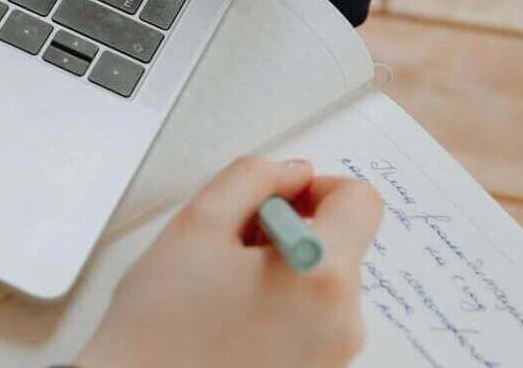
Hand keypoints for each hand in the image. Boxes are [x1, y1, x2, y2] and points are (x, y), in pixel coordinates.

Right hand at [76, 156, 382, 367]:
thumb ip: (252, 177)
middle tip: (225, 247)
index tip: (273, 198)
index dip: (314, 185)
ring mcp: (334, 357)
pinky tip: (228, 314)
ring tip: (219, 285)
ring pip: (318, 278)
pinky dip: (276, 301)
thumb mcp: (198, 221)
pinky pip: (310, 316)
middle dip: (285, 229)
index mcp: (322, 276)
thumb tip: (291, 173)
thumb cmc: (162, 323)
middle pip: (337, 241)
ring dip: (276, 265)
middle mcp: (344, 323)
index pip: (360, 200)